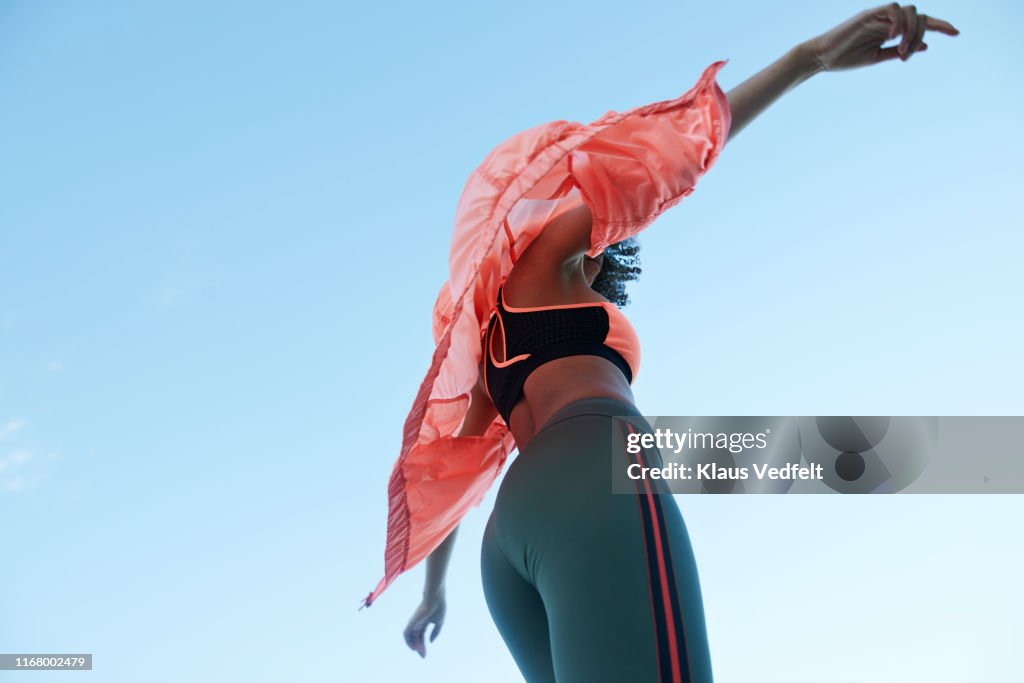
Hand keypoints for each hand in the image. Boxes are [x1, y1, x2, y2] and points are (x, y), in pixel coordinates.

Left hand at [403, 592, 445, 657]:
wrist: (435, 598)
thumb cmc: (438, 608)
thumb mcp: (439, 622)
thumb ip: (435, 632)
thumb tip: (430, 642)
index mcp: (425, 622)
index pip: (422, 635)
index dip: (423, 644)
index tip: (425, 653)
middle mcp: (418, 623)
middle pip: (417, 637)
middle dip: (420, 647)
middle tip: (423, 656)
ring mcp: (414, 622)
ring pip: (411, 637)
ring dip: (415, 646)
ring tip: (420, 653)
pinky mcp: (411, 622)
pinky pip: (406, 633)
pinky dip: (408, 641)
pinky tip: (412, 647)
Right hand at [804, 4, 958, 71]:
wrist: (820, 58)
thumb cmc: (844, 59)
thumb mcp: (876, 57)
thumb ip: (898, 51)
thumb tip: (925, 47)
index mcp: (890, 30)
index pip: (921, 22)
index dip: (940, 25)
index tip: (956, 33)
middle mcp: (887, 20)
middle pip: (919, 16)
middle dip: (921, 35)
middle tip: (906, 56)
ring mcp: (878, 16)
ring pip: (909, 11)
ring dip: (911, 32)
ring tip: (900, 50)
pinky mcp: (868, 14)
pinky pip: (893, 10)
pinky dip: (898, 23)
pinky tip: (892, 39)